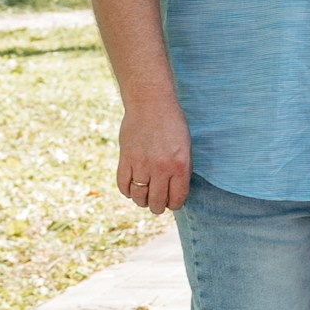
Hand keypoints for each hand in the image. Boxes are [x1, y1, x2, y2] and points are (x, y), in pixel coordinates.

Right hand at [116, 99, 192, 215]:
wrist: (151, 103)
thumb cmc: (172, 123)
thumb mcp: (185, 146)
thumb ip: (181, 170)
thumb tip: (175, 192)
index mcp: (179, 166)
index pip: (177, 199)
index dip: (174, 204)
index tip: (171, 202)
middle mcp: (160, 168)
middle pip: (156, 202)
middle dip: (158, 206)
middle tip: (157, 203)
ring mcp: (141, 165)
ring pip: (139, 197)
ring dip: (141, 201)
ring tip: (144, 197)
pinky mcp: (125, 159)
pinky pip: (123, 185)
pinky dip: (127, 191)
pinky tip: (131, 187)